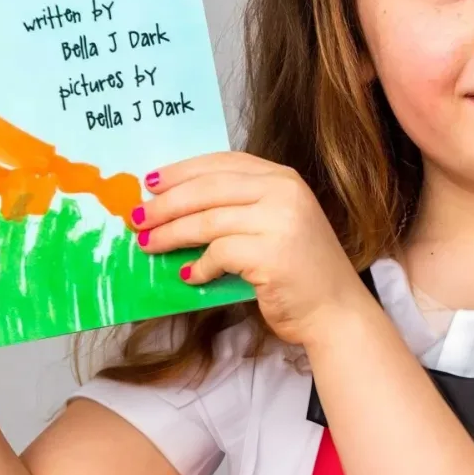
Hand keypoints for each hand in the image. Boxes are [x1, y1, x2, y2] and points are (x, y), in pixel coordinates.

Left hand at [134, 151, 369, 346]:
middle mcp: (283, 191)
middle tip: (138, 216)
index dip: (182, 171)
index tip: (151, 181)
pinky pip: (218, 253)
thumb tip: (175, 206)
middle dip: (166, 203)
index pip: (222, 163)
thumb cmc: (300, 271)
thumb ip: (238, 208)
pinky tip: (190, 276)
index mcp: (282, 178)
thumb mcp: (274, 223)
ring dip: (170, 234)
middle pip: (207, 189)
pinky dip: (199, 266)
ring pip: (207, 220)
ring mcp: (279, 220)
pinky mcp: (271, 253)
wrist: (336, 311)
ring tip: (148, 245)